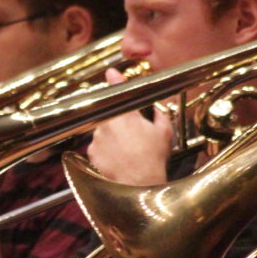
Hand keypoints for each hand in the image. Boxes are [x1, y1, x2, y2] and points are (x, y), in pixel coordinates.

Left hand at [87, 67, 171, 184]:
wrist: (139, 184)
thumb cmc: (153, 159)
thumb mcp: (164, 133)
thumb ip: (159, 115)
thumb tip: (155, 109)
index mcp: (127, 116)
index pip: (119, 91)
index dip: (115, 79)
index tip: (111, 73)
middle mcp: (109, 124)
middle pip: (111, 115)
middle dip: (120, 122)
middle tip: (133, 136)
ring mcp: (97, 138)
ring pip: (103, 131)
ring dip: (112, 137)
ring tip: (127, 151)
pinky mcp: (91, 152)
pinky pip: (98, 146)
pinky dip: (106, 150)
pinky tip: (118, 158)